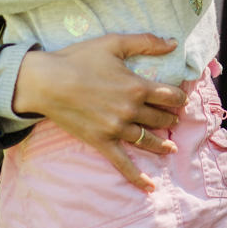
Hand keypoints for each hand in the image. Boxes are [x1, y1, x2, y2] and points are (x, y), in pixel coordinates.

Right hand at [13, 33, 187, 191]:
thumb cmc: (79, 59)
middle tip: (173, 119)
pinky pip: (123, 163)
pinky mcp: (101, 142)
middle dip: (170, 118)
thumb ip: (146, 42)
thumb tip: (173, 43)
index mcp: (137, 86)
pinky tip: (150, 186)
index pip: (170, 96)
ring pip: (147, 140)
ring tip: (170, 147)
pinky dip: (137, 176)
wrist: (47, 82)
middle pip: (160, 118)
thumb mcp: (114, 43)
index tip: (179, 99)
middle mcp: (131, 110)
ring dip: (162, 144)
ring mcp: (116, 128)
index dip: (178, 97)